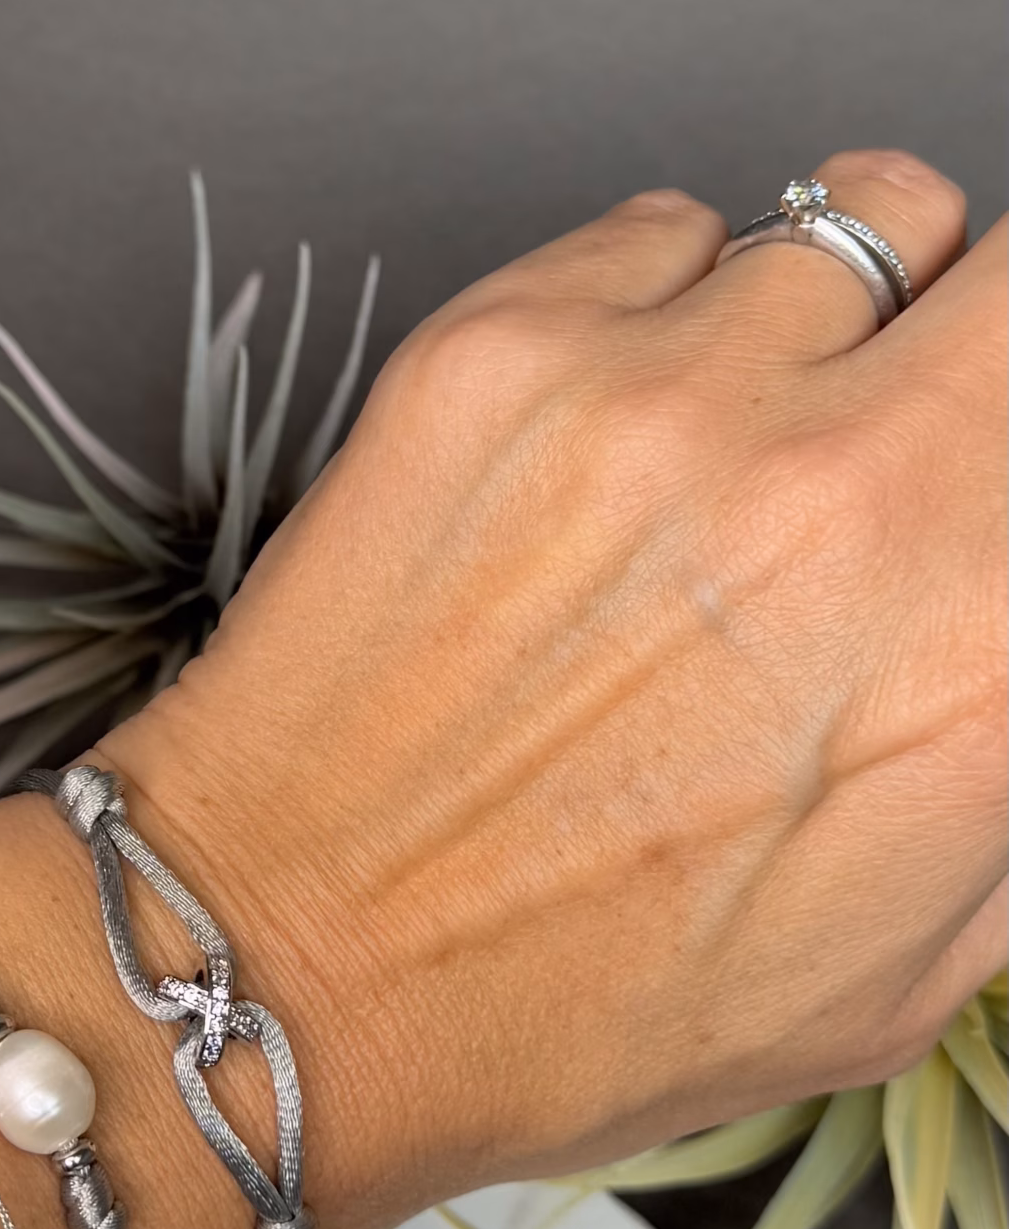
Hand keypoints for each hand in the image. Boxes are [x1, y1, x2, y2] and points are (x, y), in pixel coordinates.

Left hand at [101, 151, 1007, 1228]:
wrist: (290, 970)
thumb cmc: (558, 1004)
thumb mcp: (890, 977)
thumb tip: (1007, 645)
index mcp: (983, 657)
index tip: (974, 487)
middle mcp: (852, 497)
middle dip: (972, 339)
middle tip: (906, 418)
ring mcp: (670, 400)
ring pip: (849, 224)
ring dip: (815, 328)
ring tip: (729, 452)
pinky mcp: (506, 351)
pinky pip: (668, 232)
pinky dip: (656, 310)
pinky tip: (601, 444)